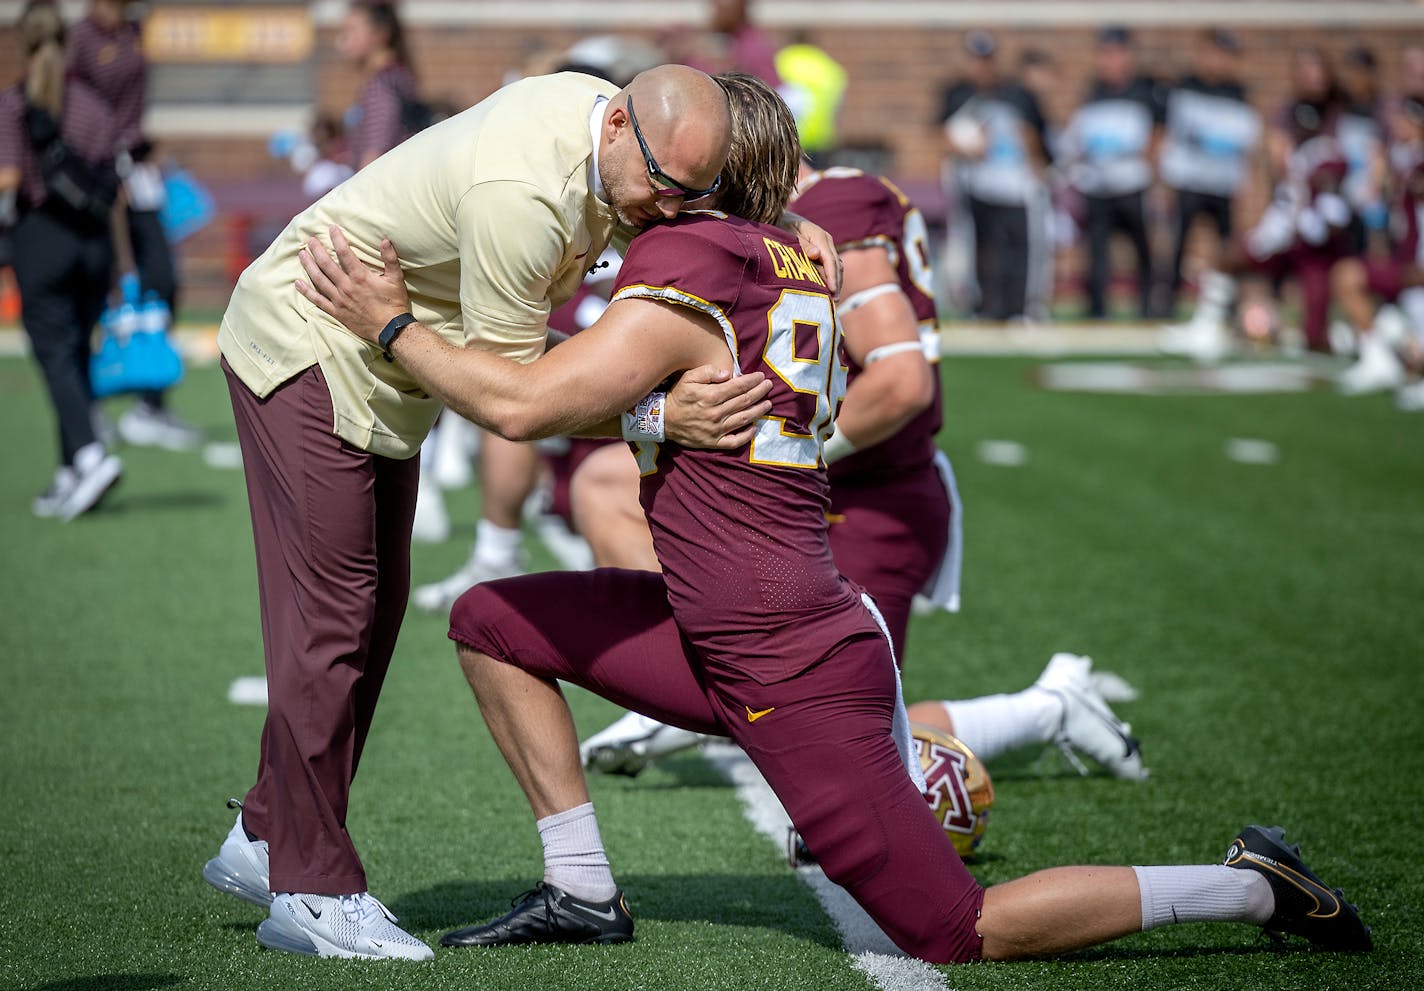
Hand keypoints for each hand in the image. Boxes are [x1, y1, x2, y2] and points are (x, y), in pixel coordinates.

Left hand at [296, 225, 410, 343]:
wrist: (391, 330)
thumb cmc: (394, 303)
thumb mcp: (396, 279)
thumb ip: (390, 259)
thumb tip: (385, 240)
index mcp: (360, 277)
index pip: (344, 253)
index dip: (337, 239)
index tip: (331, 228)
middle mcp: (346, 286)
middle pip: (326, 264)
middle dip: (317, 250)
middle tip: (310, 240)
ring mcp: (339, 300)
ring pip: (319, 279)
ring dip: (308, 266)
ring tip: (301, 254)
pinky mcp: (336, 311)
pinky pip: (318, 300)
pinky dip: (307, 292)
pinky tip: (298, 283)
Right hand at [664, 365, 772, 449]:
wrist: (662, 420)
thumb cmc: (677, 396)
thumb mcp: (688, 378)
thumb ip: (707, 372)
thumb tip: (727, 374)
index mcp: (710, 396)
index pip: (738, 387)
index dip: (752, 381)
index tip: (761, 376)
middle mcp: (716, 413)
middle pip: (744, 401)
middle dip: (759, 392)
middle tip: (769, 386)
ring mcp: (716, 430)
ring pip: (743, 419)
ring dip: (758, 411)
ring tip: (768, 404)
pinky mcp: (713, 442)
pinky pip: (734, 441)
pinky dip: (746, 435)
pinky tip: (754, 428)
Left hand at [784, 212, 843, 296]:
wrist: (780, 216)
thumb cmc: (781, 225)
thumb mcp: (787, 234)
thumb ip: (801, 245)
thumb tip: (816, 254)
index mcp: (819, 236)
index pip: (830, 259)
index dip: (831, 276)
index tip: (832, 290)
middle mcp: (826, 241)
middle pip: (836, 264)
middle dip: (836, 283)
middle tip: (834, 301)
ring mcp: (826, 246)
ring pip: (837, 266)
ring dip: (836, 282)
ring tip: (832, 300)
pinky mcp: (822, 251)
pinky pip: (830, 266)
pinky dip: (831, 278)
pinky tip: (827, 290)